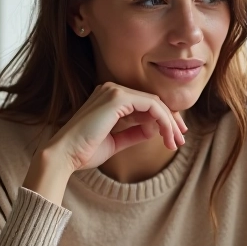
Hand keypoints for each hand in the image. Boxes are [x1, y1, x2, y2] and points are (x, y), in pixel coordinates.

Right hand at [51, 82, 187, 173]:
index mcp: (109, 98)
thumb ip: (134, 133)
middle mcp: (111, 90)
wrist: (65, 155)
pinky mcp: (117, 98)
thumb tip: (153, 130)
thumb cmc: (85, 151)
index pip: (144, 104)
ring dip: (169, 123)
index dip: (163, 120)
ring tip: (175, 142)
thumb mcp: (116, 142)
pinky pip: (151, 105)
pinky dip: (163, 120)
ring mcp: (114, 91)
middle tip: (181, 139)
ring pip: (154, 103)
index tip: (174, 138)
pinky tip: (166, 135)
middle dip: (171, 121)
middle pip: (152, 101)